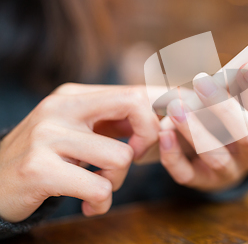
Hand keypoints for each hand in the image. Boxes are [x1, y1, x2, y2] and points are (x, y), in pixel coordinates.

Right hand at [0, 84, 159, 222]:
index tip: (145, 143)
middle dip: (146, 138)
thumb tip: (159, 110)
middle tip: (131, 159)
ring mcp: (47, 136)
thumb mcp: (76, 130)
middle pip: (134, 105)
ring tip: (98, 188)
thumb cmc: (46, 159)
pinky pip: (100, 187)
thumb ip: (112, 120)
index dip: (152, 119)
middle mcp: (59, 108)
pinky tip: (88, 205)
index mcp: (72, 95)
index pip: (132, 92)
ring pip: (121, 156)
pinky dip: (101, 203)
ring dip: (117, 181)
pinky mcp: (39, 168)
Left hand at [158, 56, 247, 191]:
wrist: (225, 166)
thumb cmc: (244, 125)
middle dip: (223, 108)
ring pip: (215, 155)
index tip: (247, 65)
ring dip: (195, 130)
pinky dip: (173, 154)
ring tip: (174, 105)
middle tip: (201, 81)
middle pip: (244, 135)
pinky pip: (186, 174)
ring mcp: (227, 172)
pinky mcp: (201, 182)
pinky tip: (162, 131)